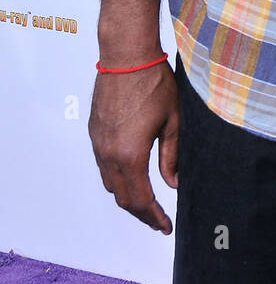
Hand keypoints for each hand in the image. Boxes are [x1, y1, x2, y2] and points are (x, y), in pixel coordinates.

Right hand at [88, 59, 178, 233]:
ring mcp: (98, 144)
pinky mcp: (94, 133)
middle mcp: (109, 154)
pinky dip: (117, 179)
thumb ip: (171, 156)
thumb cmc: (153, 84)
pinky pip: (103, 166)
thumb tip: (173, 183)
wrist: (126, 57)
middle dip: (141, 213)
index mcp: (130, 155)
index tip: (165, 226)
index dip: (154, 217)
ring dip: (127, 197)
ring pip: (109, 184)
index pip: (141, 199)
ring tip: (147, 203)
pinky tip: (132, 176)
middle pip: (122, 198)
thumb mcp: (173, 121)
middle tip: (158, 220)